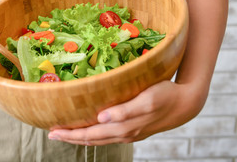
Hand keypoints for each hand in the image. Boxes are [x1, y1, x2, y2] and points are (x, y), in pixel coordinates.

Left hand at [48, 80, 201, 145]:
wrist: (184, 104)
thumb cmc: (165, 96)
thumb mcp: (146, 100)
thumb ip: (124, 111)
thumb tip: (102, 117)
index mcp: (123, 127)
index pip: (90, 134)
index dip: (71, 133)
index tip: (53, 130)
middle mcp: (124, 133)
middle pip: (92, 139)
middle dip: (71, 137)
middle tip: (52, 133)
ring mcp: (129, 132)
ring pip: (99, 139)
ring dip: (81, 137)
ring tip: (67, 133)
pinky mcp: (133, 129)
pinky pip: (108, 136)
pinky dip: (94, 135)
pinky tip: (91, 129)